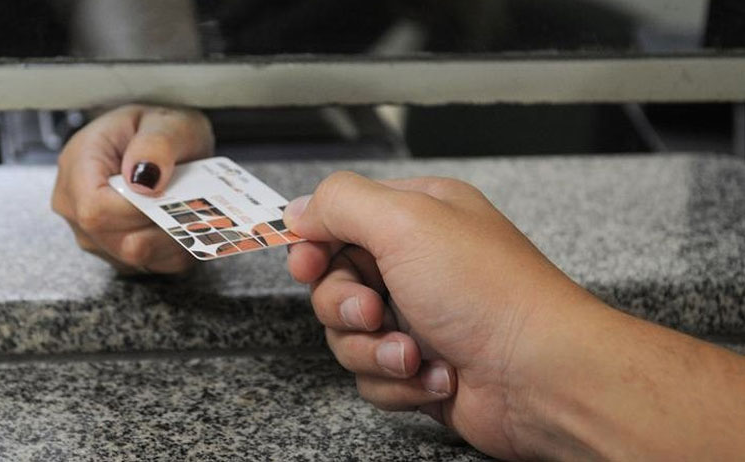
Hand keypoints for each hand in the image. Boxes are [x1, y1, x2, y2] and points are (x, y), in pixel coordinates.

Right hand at [52, 104, 213, 272]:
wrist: (163, 138)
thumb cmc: (160, 127)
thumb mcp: (166, 122)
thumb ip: (156, 145)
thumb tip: (145, 180)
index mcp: (77, 165)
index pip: (96, 210)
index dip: (139, 211)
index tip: (171, 194)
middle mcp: (75, 206)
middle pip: (117, 241)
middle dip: (162, 226)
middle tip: (190, 200)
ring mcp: (92, 234)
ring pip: (136, 259)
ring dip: (173, 238)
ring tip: (187, 207)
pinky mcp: (115, 252)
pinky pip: (151, 266)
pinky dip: (174, 249)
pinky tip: (182, 222)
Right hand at [282, 172, 603, 459]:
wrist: (540, 377)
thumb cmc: (487, 293)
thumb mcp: (406, 222)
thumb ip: (342, 204)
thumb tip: (300, 209)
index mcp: (416, 217)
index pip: (340, 221)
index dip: (314, 245)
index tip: (307, 265)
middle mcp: (416, 264)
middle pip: (334, 283)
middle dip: (346, 306)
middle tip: (374, 312)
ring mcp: (417, 318)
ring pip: (348, 336)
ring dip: (374, 351)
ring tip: (414, 354)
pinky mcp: (419, 367)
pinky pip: (372, 376)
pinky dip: (397, 382)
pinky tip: (436, 376)